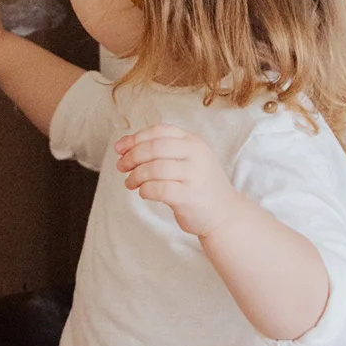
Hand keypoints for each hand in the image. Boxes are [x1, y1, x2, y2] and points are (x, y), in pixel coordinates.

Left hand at [115, 125, 244, 237]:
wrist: (225, 213)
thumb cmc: (198, 184)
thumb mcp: (186, 159)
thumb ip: (158, 150)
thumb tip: (121, 146)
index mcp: (193, 141)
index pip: (159, 131)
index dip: (135, 138)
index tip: (119, 149)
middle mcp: (196, 154)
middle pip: (154, 147)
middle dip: (132, 156)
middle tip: (121, 166)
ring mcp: (194, 175)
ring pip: (154, 168)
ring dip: (135, 176)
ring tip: (130, 183)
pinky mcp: (189, 197)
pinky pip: (158, 189)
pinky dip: (145, 190)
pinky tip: (144, 193)